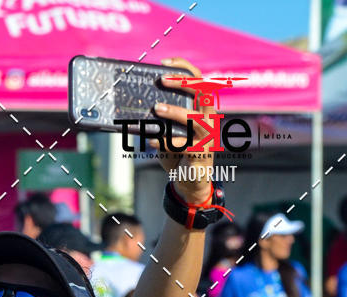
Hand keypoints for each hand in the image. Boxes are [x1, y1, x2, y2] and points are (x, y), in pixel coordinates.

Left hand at [152, 57, 214, 204]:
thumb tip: (138, 106)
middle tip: (161, 80)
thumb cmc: (179, 153)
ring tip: (156, 109)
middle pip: (202, 92)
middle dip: (182, 82)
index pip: (199, 80)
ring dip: (175, 112)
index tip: (164, 63)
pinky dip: (166, 142)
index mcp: (202, 109)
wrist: (191, 182)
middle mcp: (209, 119)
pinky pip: (183, 145)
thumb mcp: (169, 132)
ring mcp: (206, 137)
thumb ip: (160, 120)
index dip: (183, 68)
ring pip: (195, 118)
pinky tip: (152, 141)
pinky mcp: (200, 154)